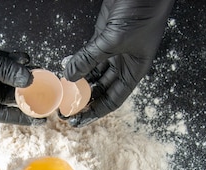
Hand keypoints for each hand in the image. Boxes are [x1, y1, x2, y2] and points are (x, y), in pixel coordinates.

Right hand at [0, 0, 37, 124]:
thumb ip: (2, 71)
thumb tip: (28, 80)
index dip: (18, 117)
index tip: (39, 119)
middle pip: (3, 95)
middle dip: (23, 94)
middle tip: (46, 95)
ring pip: (5, 75)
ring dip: (21, 75)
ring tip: (41, 74)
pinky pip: (1, 59)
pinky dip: (14, 59)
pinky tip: (27, 58)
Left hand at [63, 0, 173, 126]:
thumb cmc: (144, 11)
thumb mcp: (115, 39)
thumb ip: (90, 57)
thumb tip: (69, 75)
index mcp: (134, 70)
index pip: (113, 99)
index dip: (95, 112)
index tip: (78, 121)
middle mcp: (124, 62)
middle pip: (101, 88)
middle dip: (83, 98)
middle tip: (65, 106)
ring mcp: (113, 48)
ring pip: (93, 72)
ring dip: (77, 80)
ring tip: (62, 89)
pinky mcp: (104, 34)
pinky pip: (87, 54)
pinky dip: (76, 61)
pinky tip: (66, 66)